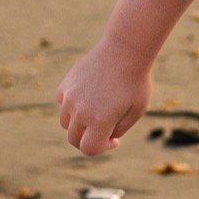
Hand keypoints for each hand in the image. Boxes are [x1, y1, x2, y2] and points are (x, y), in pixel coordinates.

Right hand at [57, 40, 152, 155]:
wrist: (125, 50)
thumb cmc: (135, 82)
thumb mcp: (136, 111)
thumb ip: (118, 130)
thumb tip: (104, 138)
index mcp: (100, 120)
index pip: (88, 149)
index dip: (102, 148)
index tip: (114, 139)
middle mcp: (81, 111)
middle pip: (74, 139)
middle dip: (89, 140)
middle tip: (104, 131)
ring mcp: (70, 97)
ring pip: (66, 123)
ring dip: (79, 124)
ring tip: (97, 113)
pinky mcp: (66, 84)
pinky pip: (62, 104)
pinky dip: (72, 107)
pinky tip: (89, 98)